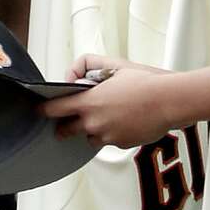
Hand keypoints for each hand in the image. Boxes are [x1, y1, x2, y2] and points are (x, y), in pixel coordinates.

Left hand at [42, 53, 178, 147]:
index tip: (39, 110)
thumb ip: (89, 65)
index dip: (44, 109)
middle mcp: (94, 122)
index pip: (56, 109)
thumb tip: (74, 74)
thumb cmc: (145, 81)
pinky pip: (110, 140)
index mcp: (89, 102)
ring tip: (110, 114)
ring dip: (93, 128)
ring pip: (91, 136)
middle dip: (64, 127)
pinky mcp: (121, 145)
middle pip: (67, 130)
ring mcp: (107, 136)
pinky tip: (126, 120)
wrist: (170, 101)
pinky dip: (113, 133)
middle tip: (64, 124)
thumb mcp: (114, 64)